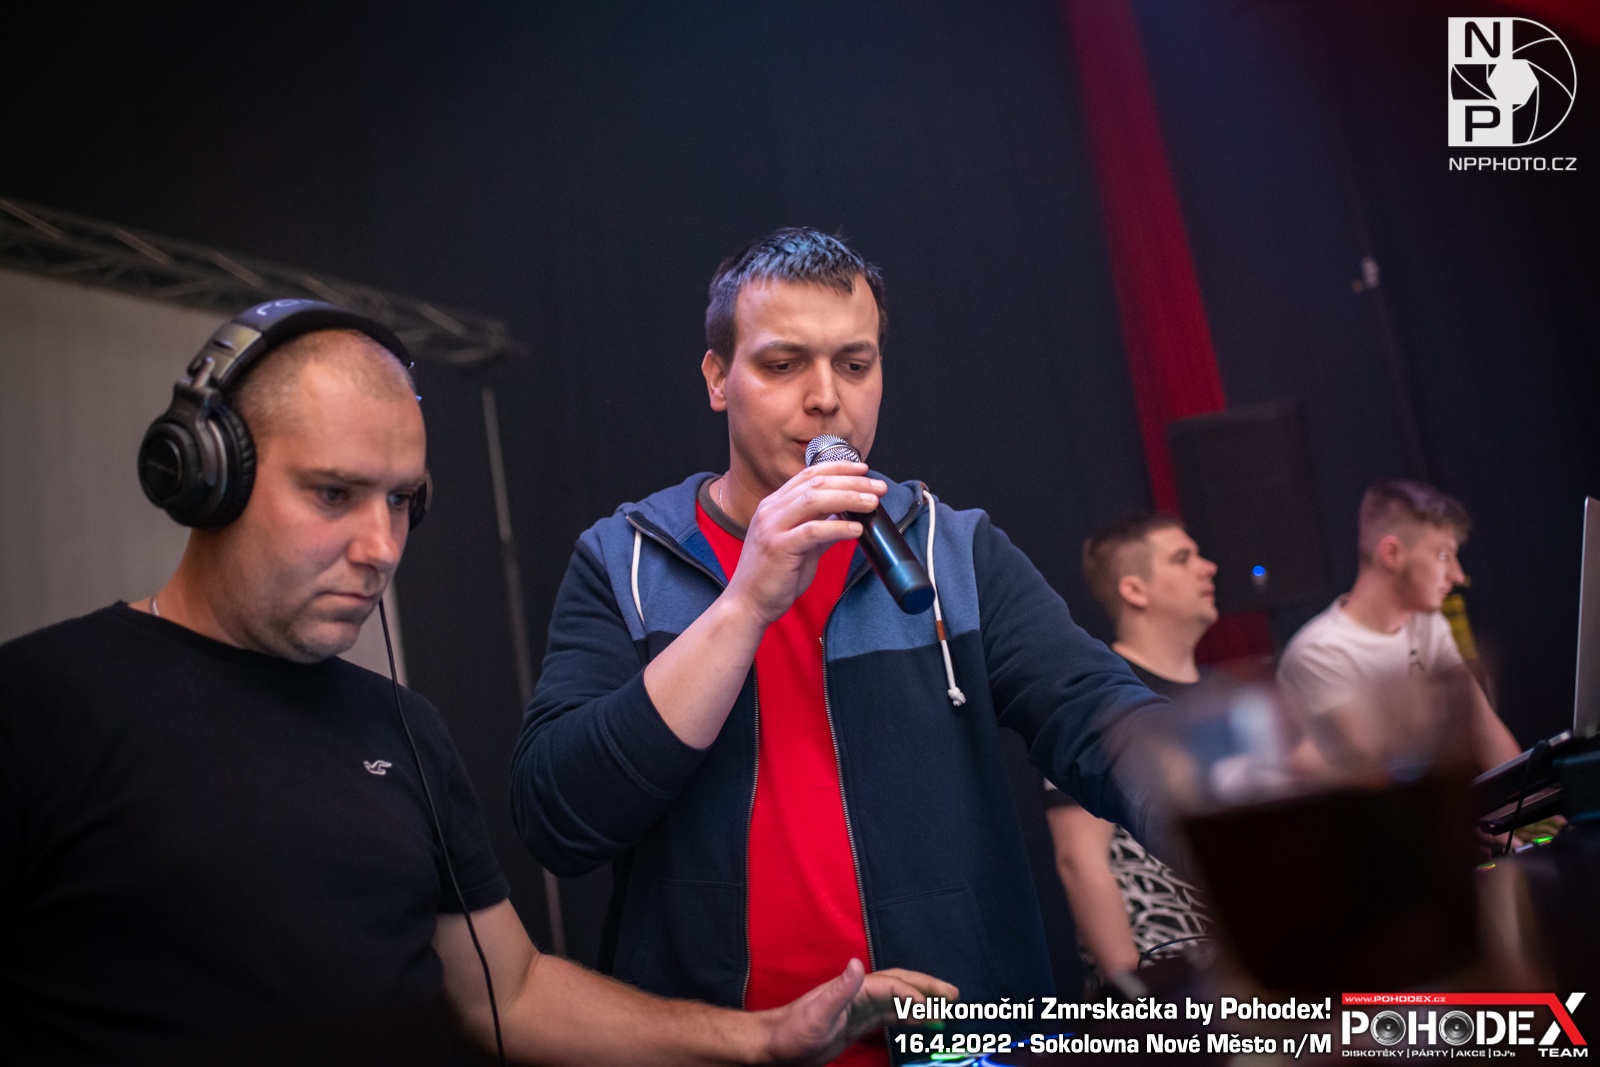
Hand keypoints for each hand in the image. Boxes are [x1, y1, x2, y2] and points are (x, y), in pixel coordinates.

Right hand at [726, 462, 886, 626]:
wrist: (748, 603)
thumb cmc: (773, 577)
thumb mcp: (800, 546)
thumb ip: (820, 530)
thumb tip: (847, 519)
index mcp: (774, 505)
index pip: (808, 475)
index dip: (838, 468)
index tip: (864, 470)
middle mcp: (771, 510)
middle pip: (816, 483)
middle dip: (852, 482)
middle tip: (878, 488)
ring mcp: (773, 527)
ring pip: (814, 500)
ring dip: (848, 498)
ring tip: (872, 503)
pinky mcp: (779, 548)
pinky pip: (813, 530)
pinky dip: (838, 527)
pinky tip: (856, 529)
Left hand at [761, 959, 958, 1066]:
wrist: (776, 1046)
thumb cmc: (793, 1032)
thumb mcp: (816, 1014)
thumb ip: (839, 990)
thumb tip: (857, 964)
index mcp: (854, 989)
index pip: (892, 986)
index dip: (913, 996)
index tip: (931, 1012)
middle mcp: (860, 993)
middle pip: (901, 984)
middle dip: (928, 987)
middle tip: (955, 994)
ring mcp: (860, 1007)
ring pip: (899, 999)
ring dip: (923, 1001)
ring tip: (947, 1007)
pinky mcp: (858, 1023)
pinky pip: (890, 1015)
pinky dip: (909, 1016)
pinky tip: (920, 1021)